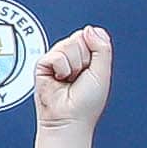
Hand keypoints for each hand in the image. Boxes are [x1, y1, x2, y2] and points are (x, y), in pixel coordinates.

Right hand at [30, 24, 114, 147]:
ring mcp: (57, 60)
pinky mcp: (42, 64)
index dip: (94, 50)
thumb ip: (101, 47)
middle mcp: (71, 56)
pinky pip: (55, 55)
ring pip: (68, 45)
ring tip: (70, 80)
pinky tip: (59, 79)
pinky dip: (61, 69)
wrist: (69, 118)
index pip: (91, 35)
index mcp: (87, 56)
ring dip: (74, 66)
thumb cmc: (86, 103)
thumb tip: (90, 29)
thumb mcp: (103, 72)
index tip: (92, 69)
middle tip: (80, 76)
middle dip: (84, 58)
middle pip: (79, 37)